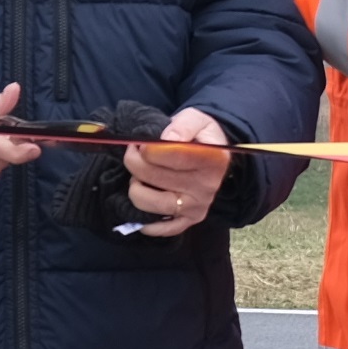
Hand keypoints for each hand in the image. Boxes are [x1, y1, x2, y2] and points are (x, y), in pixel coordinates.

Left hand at [122, 106, 235, 230]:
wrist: (213, 153)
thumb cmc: (199, 135)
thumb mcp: (195, 119)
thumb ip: (182, 125)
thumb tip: (165, 138)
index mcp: (213, 159)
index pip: (171, 155)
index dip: (147, 148)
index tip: (140, 143)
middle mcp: (207, 186)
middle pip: (155, 176)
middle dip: (135, 161)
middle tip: (134, 152)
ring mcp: (198, 206)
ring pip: (151, 202)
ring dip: (136, 187)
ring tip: (139, 176)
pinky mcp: (190, 220)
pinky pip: (163, 229)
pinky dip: (146, 221)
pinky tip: (142, 204)